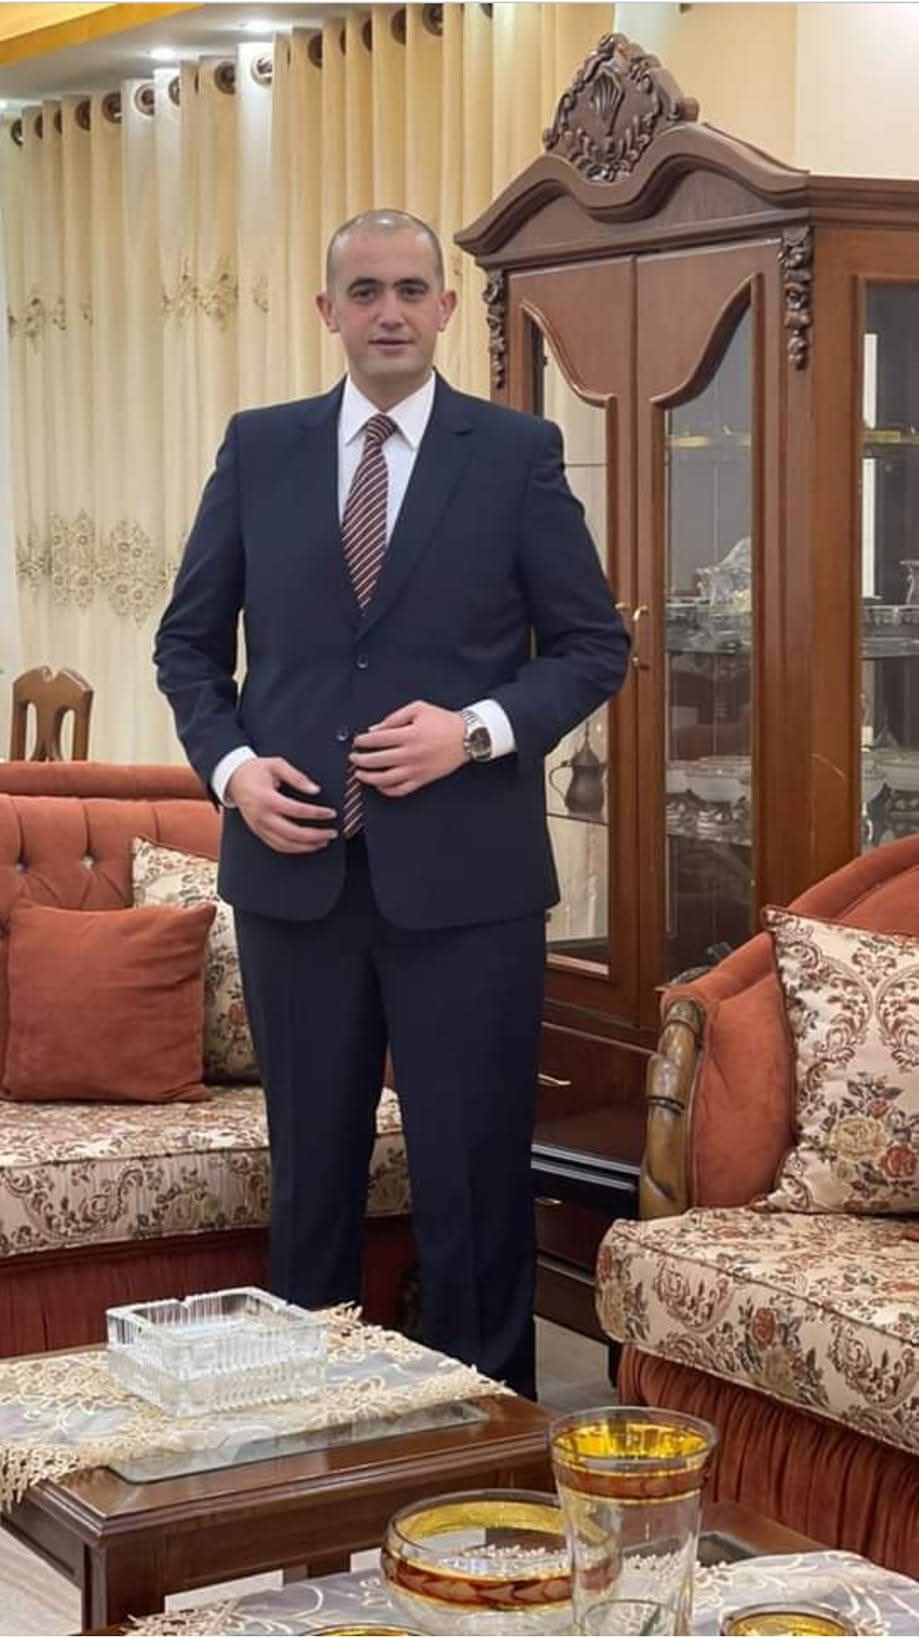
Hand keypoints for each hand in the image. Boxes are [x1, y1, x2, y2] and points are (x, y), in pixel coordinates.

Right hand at [226, 757, 337, 853]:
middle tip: (332, 833)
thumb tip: (315, 790)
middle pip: (292, 833)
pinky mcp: (258, 831)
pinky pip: (277, 845)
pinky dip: (293, 849)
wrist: (233, 778)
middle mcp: (261, 816)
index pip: (296, 810)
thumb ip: (297, 777)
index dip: (316, 814)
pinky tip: (306, 845)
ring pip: (284, 844)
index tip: (331, 813)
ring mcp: (258, 826)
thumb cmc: (255, 770)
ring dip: (306, 846)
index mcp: (266, 798)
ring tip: (323, 841)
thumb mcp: (276, 765)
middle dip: (315, 835)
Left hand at [350, 702, 465, 797]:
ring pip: (386, 779)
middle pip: (378, 761)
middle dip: (360, 759)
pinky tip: (379, 785)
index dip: (363, 741)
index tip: (356, 741)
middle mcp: (411, 754)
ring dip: (369, 778)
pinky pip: (401, 790)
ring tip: (360, 774)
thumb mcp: (418, 709)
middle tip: (353, 757)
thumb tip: (375, 729)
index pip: (378, 740)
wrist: (468, 736)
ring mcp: (417, 769)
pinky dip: (387, 790)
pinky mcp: (423, 779)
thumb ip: (394, 718)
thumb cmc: (444, 721)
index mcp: (409, 735)